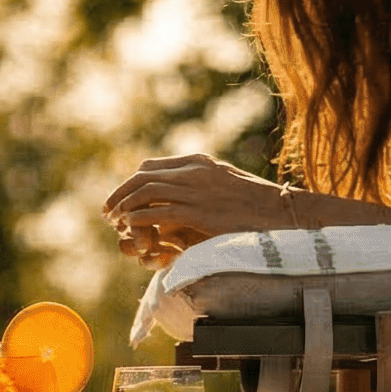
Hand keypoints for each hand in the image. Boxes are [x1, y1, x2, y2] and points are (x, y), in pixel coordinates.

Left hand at [102, 154, 285, 266]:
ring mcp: (196, 190)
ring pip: (146, 192)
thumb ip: (204, 183)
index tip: (121, 198)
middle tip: (107, 212)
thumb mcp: (228, 183)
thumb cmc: (259, 203)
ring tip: (115, 221)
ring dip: (125, 207)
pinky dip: (139, 219)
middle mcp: (194, 172)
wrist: (283, 212)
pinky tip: (130, 228)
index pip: (151, 167)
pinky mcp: (199, 212)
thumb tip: (186, 192)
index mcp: (199, 163)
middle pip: (142, 177)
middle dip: (120, 193)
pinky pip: (158, 212)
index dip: (131, 183)